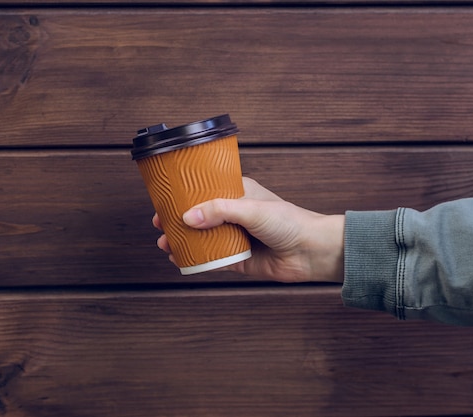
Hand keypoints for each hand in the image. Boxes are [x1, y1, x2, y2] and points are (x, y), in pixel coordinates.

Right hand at [153, 177, 344, 282]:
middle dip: (178, 221)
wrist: (311, 251)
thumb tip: (188, 218)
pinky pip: (212, 260)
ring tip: (165, 244)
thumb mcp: (251, 208)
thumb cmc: (289, 221)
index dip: (184, 195)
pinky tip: (181, 259)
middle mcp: (234, 215)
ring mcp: (235, 237)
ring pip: (202, 239)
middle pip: (199, 216)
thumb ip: (219, 211)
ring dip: (183, 241)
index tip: (165, 200)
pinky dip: (195, 260)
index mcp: (238, 194)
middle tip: (160, 225)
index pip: (204, 191)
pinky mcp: (238, 259)